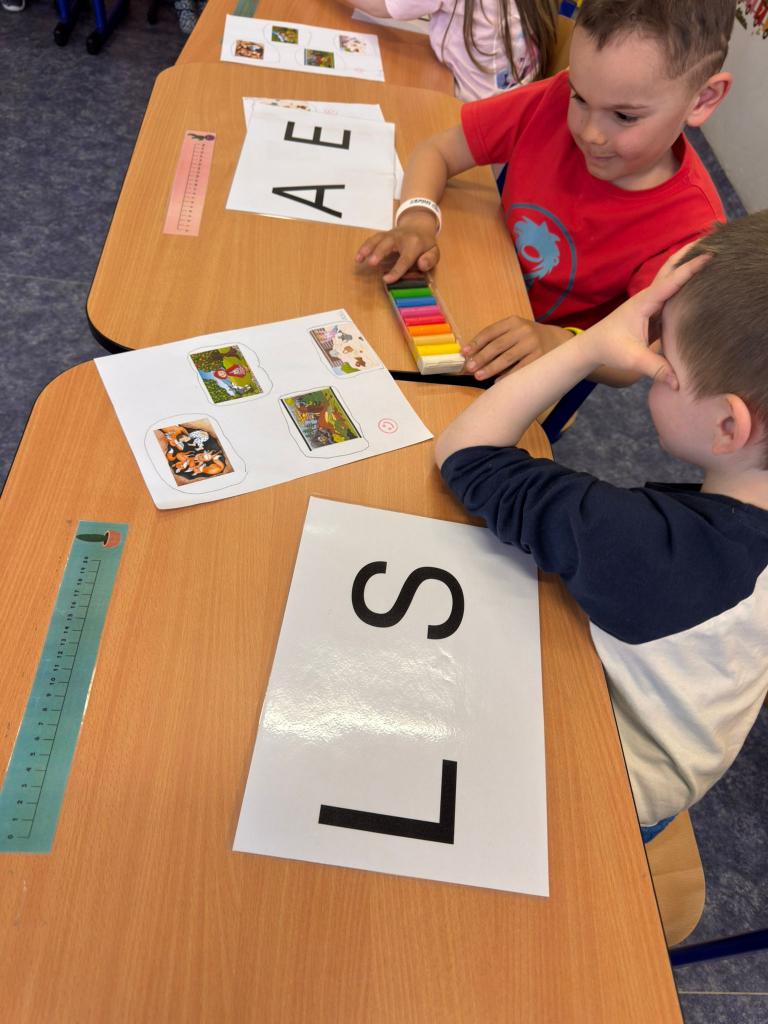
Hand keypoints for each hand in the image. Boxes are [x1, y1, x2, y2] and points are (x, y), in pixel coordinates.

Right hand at [354, 209, 439, 283]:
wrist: (418, 225)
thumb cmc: (425, 243)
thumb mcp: (434, 251)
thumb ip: (430, 259)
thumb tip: (422, 265)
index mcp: (414, 244)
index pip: (405, 259)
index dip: (396, 270)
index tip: (387, 280)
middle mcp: (400, 238)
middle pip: (388, 245)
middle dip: (379, 253)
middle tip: (371, 263)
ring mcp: (390, 235)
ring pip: (377, 239)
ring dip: (367, 248)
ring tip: (358, 259)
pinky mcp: (383, 235)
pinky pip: (372, 240)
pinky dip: (364, 247)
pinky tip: (358, 257)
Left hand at [462, 317, 570, 379]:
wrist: (559, 341)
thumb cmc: (529, 339)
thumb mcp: (515, 331)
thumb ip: (497, 339)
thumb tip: (472, 356)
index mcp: (513, 322)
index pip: (490, 332)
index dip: (476, 342)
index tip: (464, 353)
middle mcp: (523, 330)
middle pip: (497, 345)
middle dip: (481, 357)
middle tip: (469, 368)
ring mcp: (533, 343)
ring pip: (508, 357)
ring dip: (491, 368)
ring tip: (479, 376)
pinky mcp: (540, 357)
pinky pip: (520, 368)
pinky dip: (507, 376)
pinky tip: (497, 382)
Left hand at [581, 249, 710, 386]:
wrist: (592, 347)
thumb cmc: (609, 349)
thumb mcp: (632, 359)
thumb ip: (655, 368)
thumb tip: (679, 382)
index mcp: (644, 303)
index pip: (671, 281)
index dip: (690, 269)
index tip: (710, 255)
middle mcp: (649, 298)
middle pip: (671, 270)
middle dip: (690, 254)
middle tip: (713, 239)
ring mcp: (651, 303)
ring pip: (673, 280)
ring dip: (689, 266)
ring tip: (712, 253)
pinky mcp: (654, 312)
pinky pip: (673, 294)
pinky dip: (686, 284)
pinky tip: (701, 282)